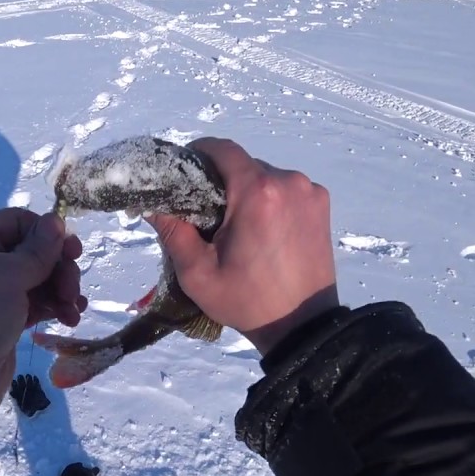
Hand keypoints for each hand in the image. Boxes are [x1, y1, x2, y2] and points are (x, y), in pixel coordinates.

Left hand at [0, 209, 85, 435]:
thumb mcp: (4, 278)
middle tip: (72, 290)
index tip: (73, 253)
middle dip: (58, 267)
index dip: (47, 234)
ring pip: (37, 278)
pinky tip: (71, 317)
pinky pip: (35, 303)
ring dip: (61, 289)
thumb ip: (36, 250)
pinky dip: (54, 306)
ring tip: (73, 309)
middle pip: (31, 250)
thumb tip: (55, 222)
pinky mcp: (2, 320)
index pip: (16, 221)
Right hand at [147, 138, 337, 354]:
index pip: (222, 149)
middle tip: (206, 212)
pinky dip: (270, 201)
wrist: (302, 326)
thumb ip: (172, 232)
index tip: (184, 172)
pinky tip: (263, 231)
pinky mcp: (322, 205)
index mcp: (257, 192)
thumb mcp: (197, 273)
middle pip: (244, 164)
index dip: (198, 154)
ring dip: (247, 192)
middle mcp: (288, 182)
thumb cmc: (247, 301)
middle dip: (222, 181)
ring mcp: (310, 192)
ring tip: (236, 226)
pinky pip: (286, 190)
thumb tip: (153, 204)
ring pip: (266, 177)